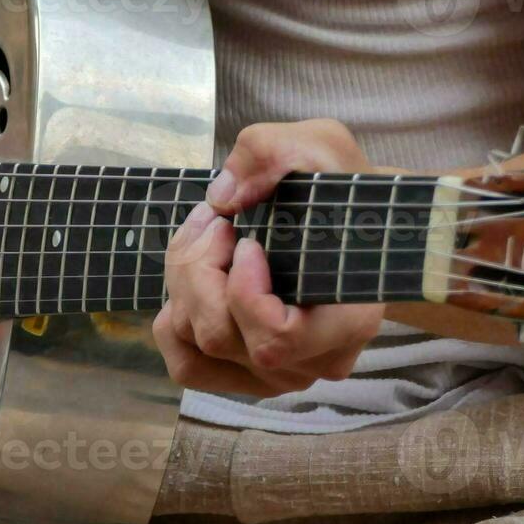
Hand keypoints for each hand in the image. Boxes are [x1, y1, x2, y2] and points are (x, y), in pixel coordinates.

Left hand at [153, 120, 383, 397]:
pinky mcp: (246, 376)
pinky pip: (186, 366)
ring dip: (183, 286)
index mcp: (350, 319)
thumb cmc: (333, 188)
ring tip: (206, 239)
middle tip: (213, 222)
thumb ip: (271, 154)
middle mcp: (315, 361)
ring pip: (198, 349)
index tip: (246, 239)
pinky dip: (173, 321)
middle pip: (219, 337)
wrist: (342, 221)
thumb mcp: (318, 146)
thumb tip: (223, 198)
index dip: (242, 290)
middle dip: (197, 269)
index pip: (276, 337)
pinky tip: (195, 280)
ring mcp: (281, 377)